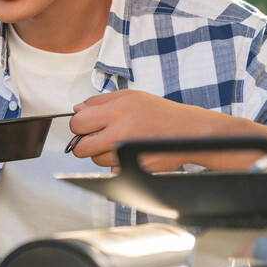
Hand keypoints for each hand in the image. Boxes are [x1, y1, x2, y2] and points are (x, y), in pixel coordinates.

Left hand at [67, 89, 266, 171]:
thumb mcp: (130, 97)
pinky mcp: (134, 168)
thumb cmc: (160, 113)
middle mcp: (119, 133)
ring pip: (96, 160)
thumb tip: (77, 109)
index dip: (79, 126)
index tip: (85, 126)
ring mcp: (126, 153)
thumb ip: (99, 102)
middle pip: (80, 148)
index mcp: (116, 111)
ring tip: (120, 141)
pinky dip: (116, 163)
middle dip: (84, 144)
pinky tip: (129, 152)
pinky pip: (112, 169)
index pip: (77, 123)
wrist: (189, 131)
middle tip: (97, 138)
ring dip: (102, 153)